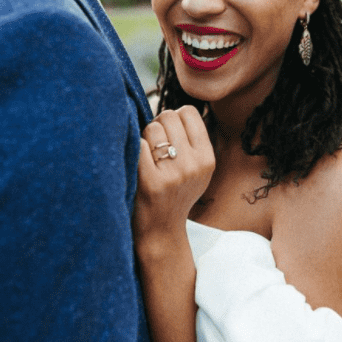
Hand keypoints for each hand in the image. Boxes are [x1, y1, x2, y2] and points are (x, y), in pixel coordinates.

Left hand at [133, 106, 214, 249]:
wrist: (161, 231)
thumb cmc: (174, 192)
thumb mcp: (196, 169)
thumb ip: (191, 140)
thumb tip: (173, 109)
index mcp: (207, 158)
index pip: (188, 112)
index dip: (174, 118)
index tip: (168, 134)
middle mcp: (194, 165)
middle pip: (168, 115)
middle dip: (157, 125)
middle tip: (154, 147)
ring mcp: (174, 174)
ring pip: (151, 127)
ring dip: (143, 138)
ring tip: (147, 158)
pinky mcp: (152, 183)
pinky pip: (138, 144)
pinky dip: (133, 149)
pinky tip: (137, 165)